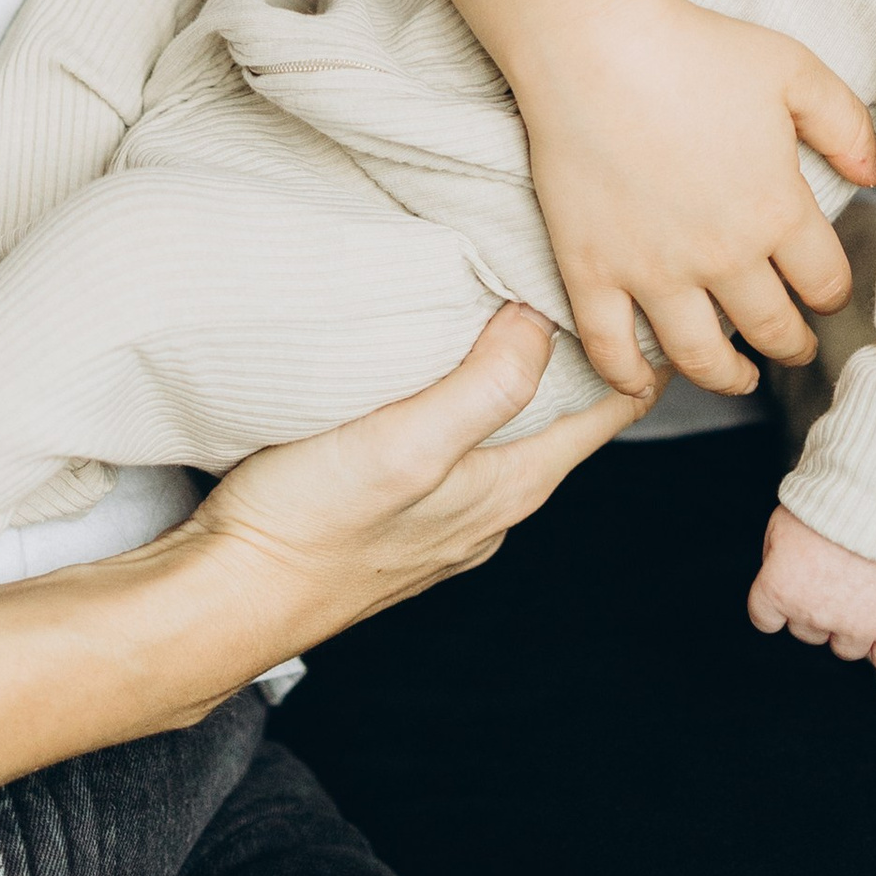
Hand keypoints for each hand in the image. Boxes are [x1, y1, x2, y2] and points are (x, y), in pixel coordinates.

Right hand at [189, 308, 645, 674]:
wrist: (225, 596)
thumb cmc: (310, 524)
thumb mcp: (407, 442)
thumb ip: (484, 386)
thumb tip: (543, 320)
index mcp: (510, 486)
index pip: (606, 414)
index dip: (636, 355)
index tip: (650, 291)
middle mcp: (490, 507)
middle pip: (564, 419)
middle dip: (583, 355)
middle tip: (591, 279)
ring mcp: (444, 516)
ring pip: (509, 432)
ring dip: (523, 376)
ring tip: (519, 306)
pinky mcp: (395, 514)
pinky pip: (457, 445)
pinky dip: (468, 398)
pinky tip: (437, 371)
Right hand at [517, 0, 875, 397]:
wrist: (595, 46)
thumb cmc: (697, 49)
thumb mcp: (794, 71)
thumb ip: (846, 126)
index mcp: (776, 211)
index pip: (824, 282)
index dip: (832, 293)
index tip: (825, 294)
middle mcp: (722, 256)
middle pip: (771, 327)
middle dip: (791, 343)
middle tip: (794, 346)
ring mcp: (653, 270)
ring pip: (699, 356)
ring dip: (727, 377)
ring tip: (737, 377)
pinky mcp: (592, 270)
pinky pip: (611, 346)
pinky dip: (627, 377)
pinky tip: (641, 384)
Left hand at [748, 503, 875, 666]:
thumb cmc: (831, 500)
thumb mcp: (783, 519)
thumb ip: (775, 555)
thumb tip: (780, 573)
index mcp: (779, 588)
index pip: (765, 618)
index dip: (780, 603)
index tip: (794, 588)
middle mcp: (813, 612)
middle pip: (807, 632)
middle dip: (817, 608)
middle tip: (835, 576)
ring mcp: (856, 623)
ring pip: (845, 648)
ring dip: (851, 626)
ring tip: (865, 591)